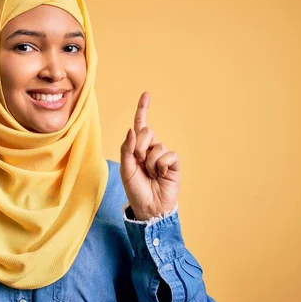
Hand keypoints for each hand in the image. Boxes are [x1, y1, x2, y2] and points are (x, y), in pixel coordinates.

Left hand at [120, 92, 179, 219]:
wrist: (149, 207)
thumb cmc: (135, 189)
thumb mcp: (126, 169)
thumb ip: (127, 149)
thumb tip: (132, 129)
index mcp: (137, 148)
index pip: (140, 125)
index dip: (143, 110)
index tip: (147, 94)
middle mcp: (151, 148)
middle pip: (147, 132)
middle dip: (140, 147)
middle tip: (140, 163)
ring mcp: (163, 155)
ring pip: (157, 146)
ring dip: (150, 162)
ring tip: (151, 174)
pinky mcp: (174, 163)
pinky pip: (168, 155)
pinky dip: (162, 165)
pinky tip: (161, 175)